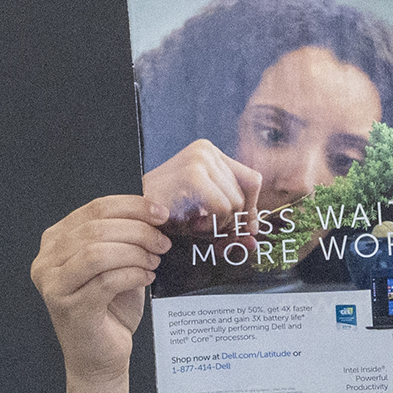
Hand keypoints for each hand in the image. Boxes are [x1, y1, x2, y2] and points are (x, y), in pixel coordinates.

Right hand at [31, 196, 171, 386]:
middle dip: (137, 231)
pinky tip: (147, 279)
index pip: (93, 210)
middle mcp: (47, 260)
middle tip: (162, 242)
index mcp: (56, 241)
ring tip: (154, 262)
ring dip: (134, 253)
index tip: (160, 213)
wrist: (101, 359)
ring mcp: (54, 284)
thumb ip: (125, 242)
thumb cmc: (110, 312)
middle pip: (96, 229)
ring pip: (97, 252)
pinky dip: (132, 275)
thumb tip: (155, 217)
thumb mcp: (118, 268)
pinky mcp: (70, 307)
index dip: (130, 207)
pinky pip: (106, 281)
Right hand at [142, 138, 262, 230]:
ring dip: (218, 224)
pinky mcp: (194, 174)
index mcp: (211, 153)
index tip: (241, 226)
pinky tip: (192, 222)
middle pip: (245, 195)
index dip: (251, 209)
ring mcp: (200, 159)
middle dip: (232, 220)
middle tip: (207, 225)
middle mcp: (207, 150)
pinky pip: (223, 208)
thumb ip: (234, 227)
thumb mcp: (209, 216)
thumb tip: (255, 242)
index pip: (253, 181)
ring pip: (235, 204)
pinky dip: (210, 224)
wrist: (137, 213)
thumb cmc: (171, 214)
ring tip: (195, 221)